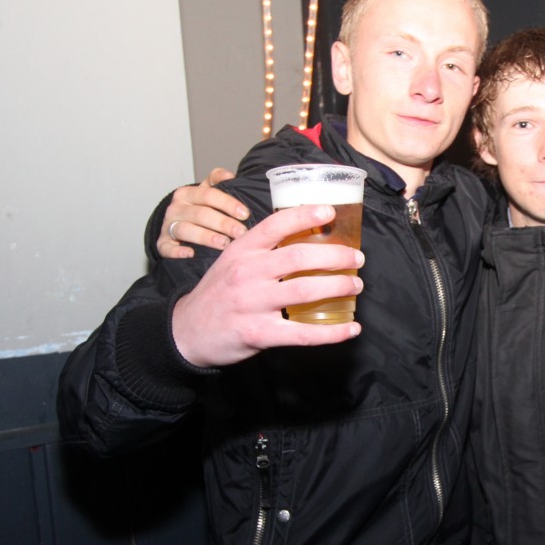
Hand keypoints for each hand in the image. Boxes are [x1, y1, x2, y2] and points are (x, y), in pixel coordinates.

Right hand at [158, 168, 250, 258]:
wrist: (177, 224)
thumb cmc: (199, 208)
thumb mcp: (207, 191)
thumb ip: (217, 179)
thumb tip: (229, 176)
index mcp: (187, 193)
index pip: (209, 195)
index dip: (228, 204)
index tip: (245, 214)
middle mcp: (176, 208)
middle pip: (200, 214)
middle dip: (223, 223)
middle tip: (240, 232)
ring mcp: (168, 226)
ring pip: (186, 230)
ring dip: (206, 237)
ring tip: (224, 244)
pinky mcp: (163, 243)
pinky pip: (166, 248)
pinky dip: (177, 251)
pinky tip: (191, 253)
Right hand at [171, 205, 364, 365]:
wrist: (187, 331)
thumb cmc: (218, 293)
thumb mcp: (232, 261)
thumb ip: (262, 250)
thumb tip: (306, 238)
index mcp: (242, 250)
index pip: (275, 225)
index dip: (305, 215)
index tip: (330, 211)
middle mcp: (247, 273)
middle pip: (299, 257)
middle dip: (336, 256)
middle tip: (357, 258)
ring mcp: (253, 303)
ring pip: (305, 291)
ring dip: (338, 286)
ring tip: (355, 285)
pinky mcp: (259, 333)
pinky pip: (303, 333)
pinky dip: (332, 332)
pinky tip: (351, 328)